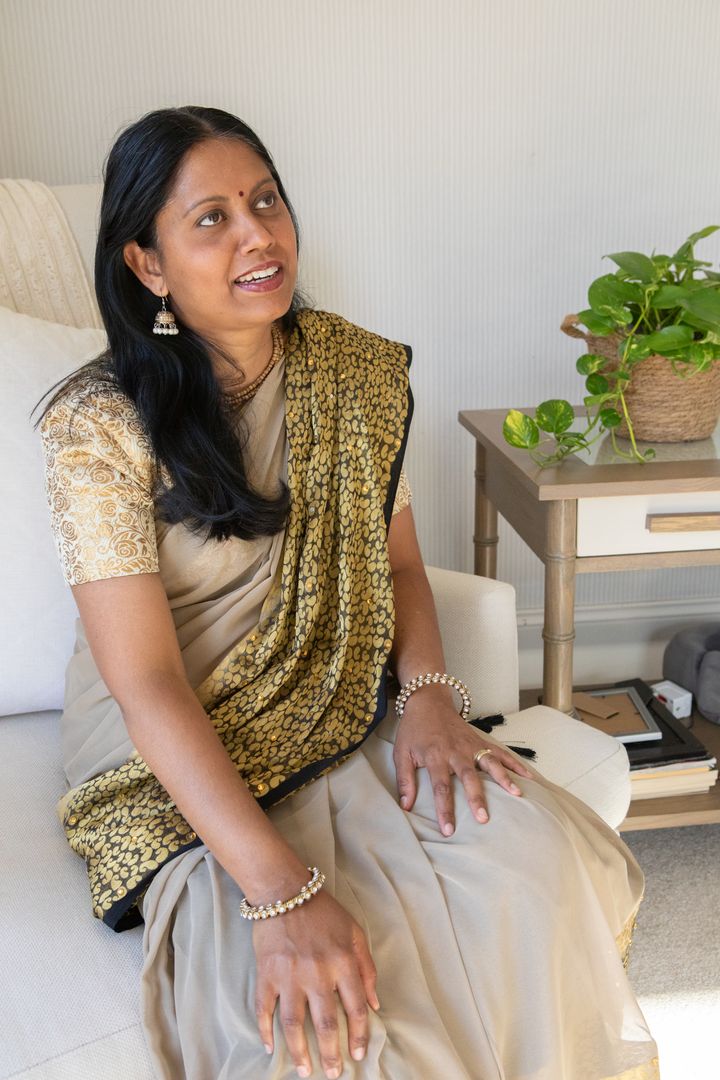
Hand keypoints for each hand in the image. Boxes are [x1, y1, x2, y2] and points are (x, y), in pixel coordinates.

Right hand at [253, 889, 378, 1078]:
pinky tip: (270, 1048)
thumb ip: (367, 968)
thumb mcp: (355, 933)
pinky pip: (264, 1008)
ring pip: (295, 1024)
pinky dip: (265, 1030)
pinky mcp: (266, 974)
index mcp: (343, 962)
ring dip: (300, 1052)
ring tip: (305, 1070)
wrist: (284, 891)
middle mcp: (318, 972)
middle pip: (326, 1023)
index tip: (359, 1055)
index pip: (356, 1008)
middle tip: (333, 1074)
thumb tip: (374, 1004)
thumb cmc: (324, 912)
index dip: (359, 1035)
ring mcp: (289, 975)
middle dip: (332, 1054)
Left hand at [393, 688, 534, 835]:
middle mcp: (456, 751)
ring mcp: (471, 745)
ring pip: (490, 763)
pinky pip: (500, 753)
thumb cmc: (414, 730)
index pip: (441, 787)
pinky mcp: (480, 741)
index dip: (444, 809)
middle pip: (468, 777)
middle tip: (483, 818)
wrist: (428, 702)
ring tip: (516, 794)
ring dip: (503, 778)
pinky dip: (514, 764)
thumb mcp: (401, 753)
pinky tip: (527, 776)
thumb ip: (404, 780)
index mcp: (435, 756)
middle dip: (476, 798)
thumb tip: (406, 806)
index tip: (448, 830)